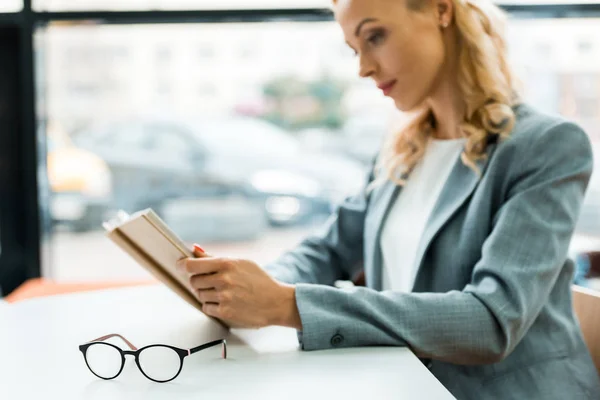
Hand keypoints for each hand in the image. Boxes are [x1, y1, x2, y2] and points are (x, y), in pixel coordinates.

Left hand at [177, 246, 301, 329]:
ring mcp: (224, 297)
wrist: (277, 302)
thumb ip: (216, 258)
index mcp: (227, 264)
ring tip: (223, 293)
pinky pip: (206, 308)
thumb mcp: (242, 263)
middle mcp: (224, 280)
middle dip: (199, 281)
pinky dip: (212, 306)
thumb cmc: (261, 281)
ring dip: (206, 294)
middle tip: (210, 282)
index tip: (180, 266)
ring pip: (199, 295)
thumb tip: (195, 250)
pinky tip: (225, 302)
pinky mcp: (225, 312)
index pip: (193, 264)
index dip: (183, 265)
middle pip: (194, 281)